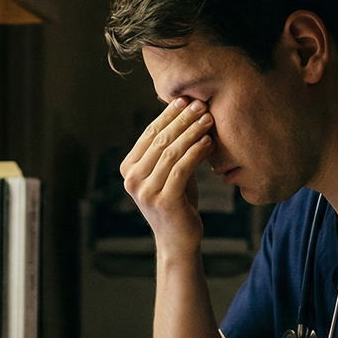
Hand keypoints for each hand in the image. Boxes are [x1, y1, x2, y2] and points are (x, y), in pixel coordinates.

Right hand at [121, 98, 212, 255]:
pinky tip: (208, 142)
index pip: (149, 134)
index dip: (168, 115)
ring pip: (171, 152)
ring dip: (192, 132)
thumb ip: (171, 148)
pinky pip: (182, 169)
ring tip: (209, 119)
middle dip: (182, 120)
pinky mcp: (163, 200)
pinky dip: (196, 152)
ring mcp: (146, 191)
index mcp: (129, 168)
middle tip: (201, 104)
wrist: (178, 239)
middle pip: (160, 140)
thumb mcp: (170, 171)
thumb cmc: (178, 201)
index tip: (186, 99)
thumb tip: (185, 111)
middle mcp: (132, 179)